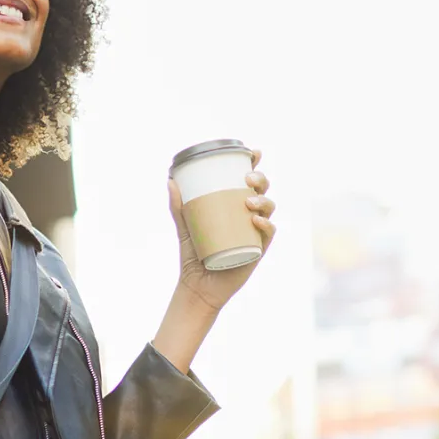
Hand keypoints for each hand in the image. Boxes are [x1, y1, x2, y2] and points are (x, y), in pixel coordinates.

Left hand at [168, 149, 276, 312]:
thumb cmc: (193, 253)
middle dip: (260, 179)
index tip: (254, 152)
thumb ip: (178, 205)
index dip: (255, 165)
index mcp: (234, 206)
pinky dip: (266, 225)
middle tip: (247, 178)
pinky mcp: (258, 250)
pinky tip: (257, 221)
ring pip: (269, 210)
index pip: (249, 182)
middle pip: (263, 191)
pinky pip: (268, 235)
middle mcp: (248, 217)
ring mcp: (255, 233)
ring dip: (263, 200)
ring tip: (248, 201)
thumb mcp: (184, 226)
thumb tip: (170, 180)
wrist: (197, 285)